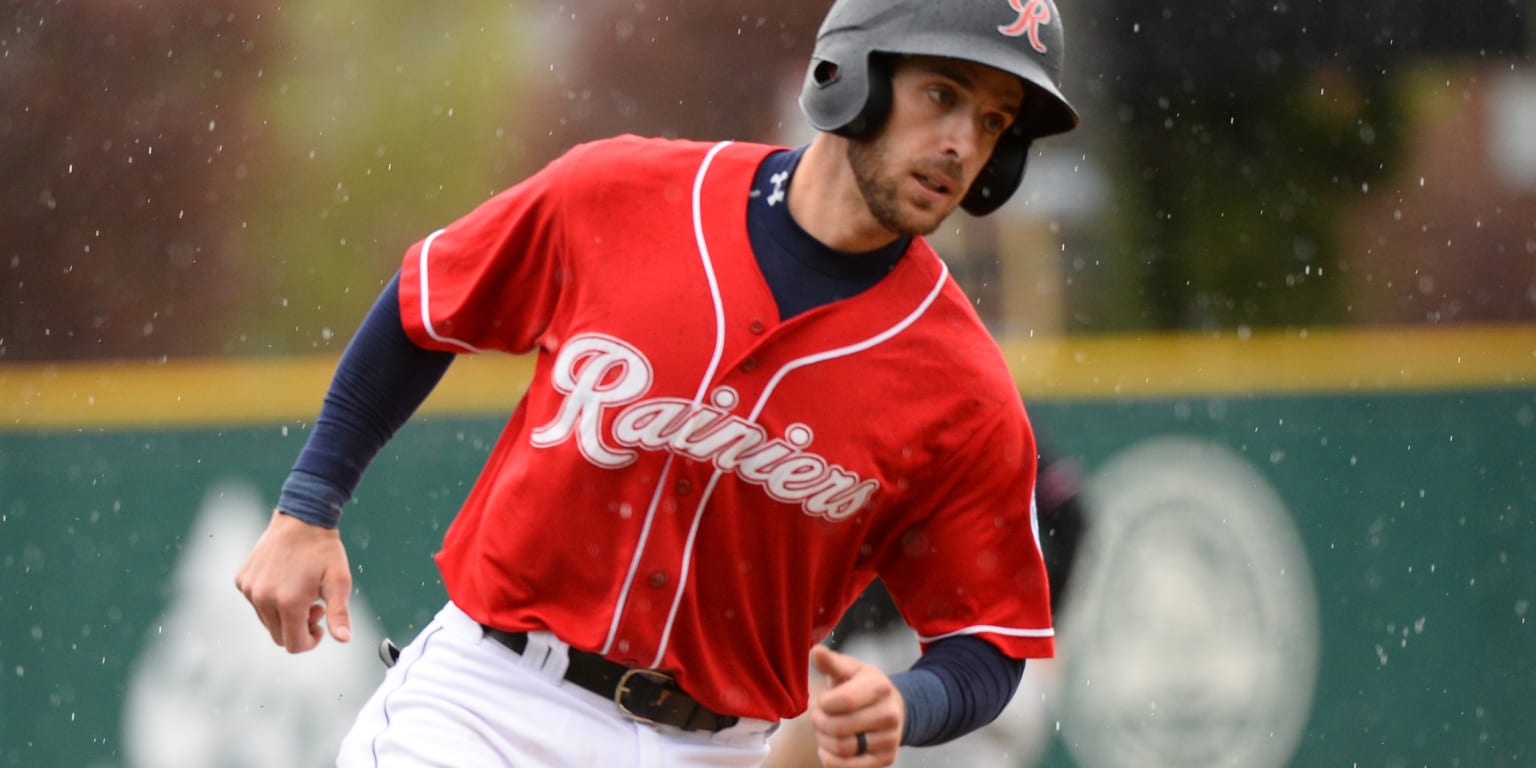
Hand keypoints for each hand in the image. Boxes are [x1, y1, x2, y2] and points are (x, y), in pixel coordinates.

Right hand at [234, 509, 352, 652]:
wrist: (302, 518)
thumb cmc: (324, 551)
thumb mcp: (339, 582)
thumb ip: (339, 614)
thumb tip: (344, 639)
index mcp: (288, 603)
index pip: (294, 645)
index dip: (310, 640)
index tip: (320, 624)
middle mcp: (263, 598)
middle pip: (279, 637)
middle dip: (298, 627)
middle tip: (314, 604)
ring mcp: (250, 589)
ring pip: (267, 621)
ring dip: (284, 614)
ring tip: (302, 590)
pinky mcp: (242, 580)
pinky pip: (256, 603)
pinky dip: (271, 600)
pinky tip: (286, 580)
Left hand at [808, 645, 903, 766]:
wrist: (893, 708)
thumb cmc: (864, 687)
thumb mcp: (850, 670)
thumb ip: (832, 663)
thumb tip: (816, 651)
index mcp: (880, 687)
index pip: (842, 701)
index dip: (823, 704)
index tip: (823, 702)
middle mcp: (889, 714)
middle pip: (838, 728)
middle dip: (820, 723)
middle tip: (818, 717)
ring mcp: (890, 739)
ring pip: (842, 749)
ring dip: (824, 742)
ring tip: (824, 732)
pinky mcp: (886, 759)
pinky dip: (831, 760)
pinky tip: (828, 749)